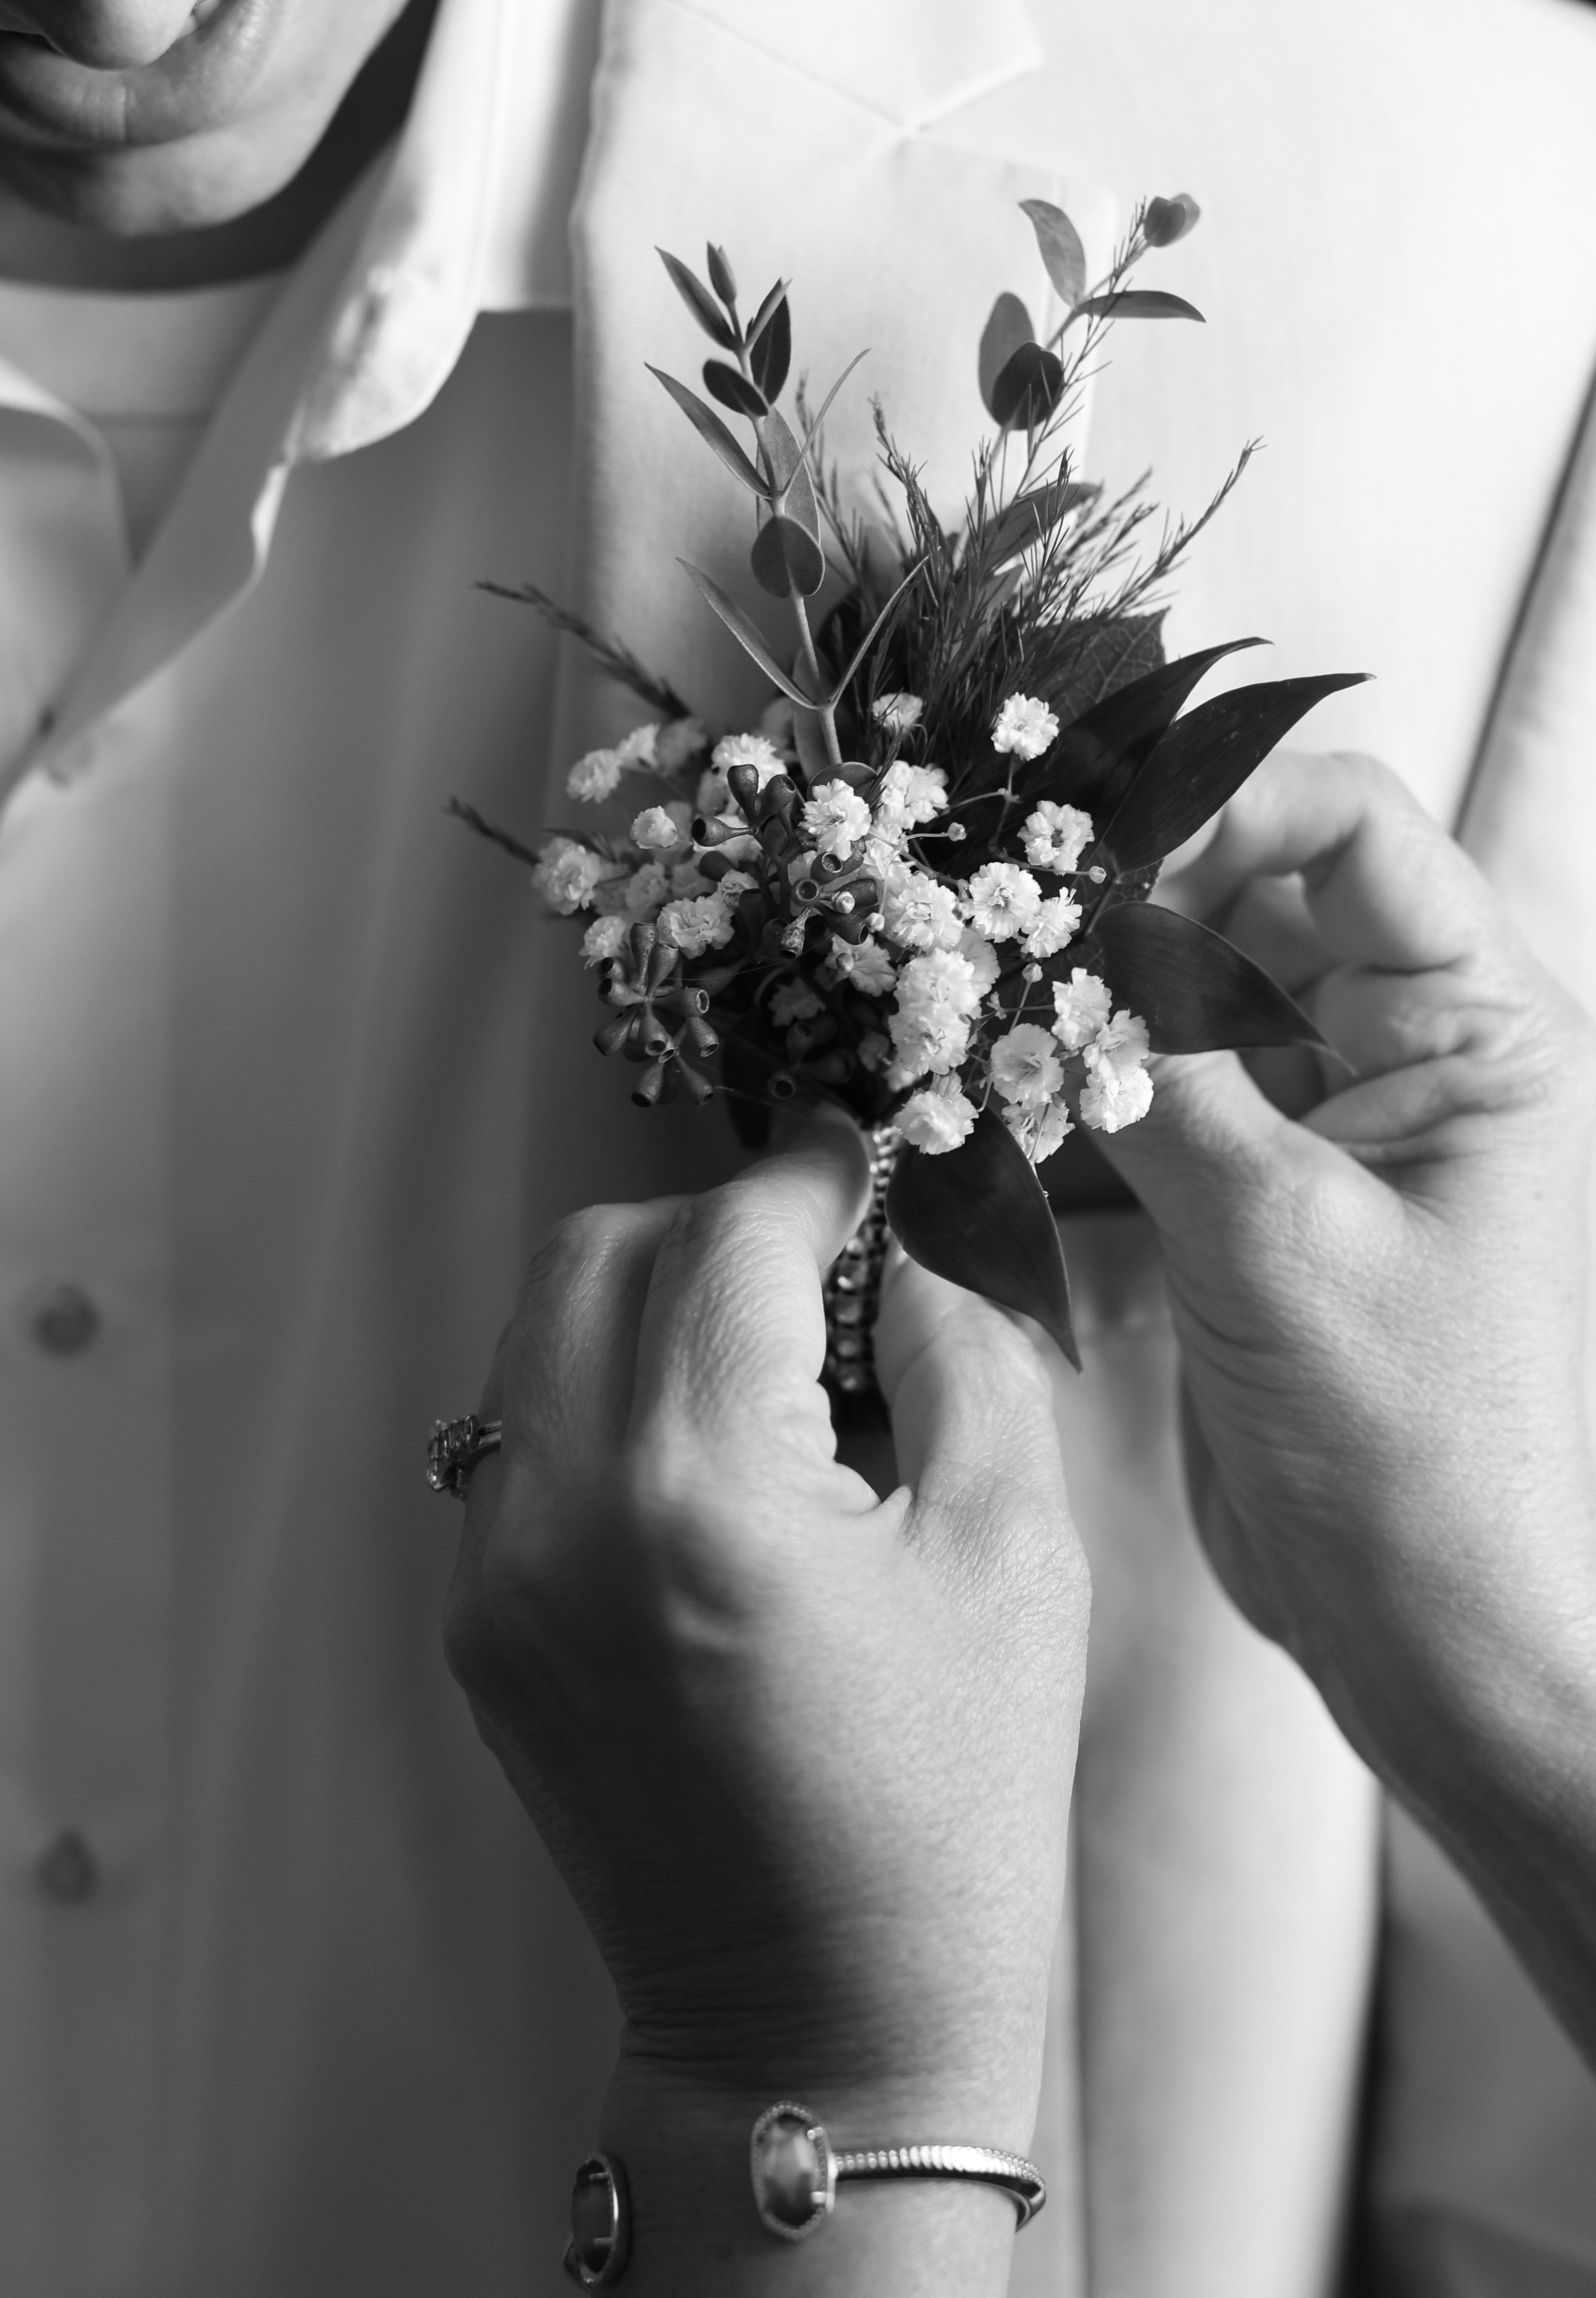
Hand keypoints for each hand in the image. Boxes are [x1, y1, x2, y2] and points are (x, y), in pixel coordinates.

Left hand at [443, 1114, 1087, 2291]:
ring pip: (539, 1335)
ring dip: (647, 1304)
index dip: (807, 1172)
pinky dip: (603, 1403)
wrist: (818, 2026)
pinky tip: (706, 1463)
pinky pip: (519, 1442)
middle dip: (712, 1225)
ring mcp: (500, 1577)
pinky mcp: (482, 1630)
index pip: (731, 1236)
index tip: (858, 1153)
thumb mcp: (1013, 1551)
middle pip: (600, 1253)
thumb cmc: (949, 1802)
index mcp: (705, 1490)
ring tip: (762, 1361)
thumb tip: (896, 1243)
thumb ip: (957, 1351)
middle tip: (815, 1259)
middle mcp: (566, 1515)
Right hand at [1094, 750, 1595, 2052]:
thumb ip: (1158, 1083)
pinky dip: (1061, 1098)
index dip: (1216, 804)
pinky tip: (976, 1107)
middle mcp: (1404, 1048)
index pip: (1349, 826)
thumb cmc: (1416, 1449)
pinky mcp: (1244, 1193)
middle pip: (1243, 894)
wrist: (1425, 1634)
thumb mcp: (1280, 1243)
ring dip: (1073, 1001)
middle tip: (984, 921)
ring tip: (960, 1006)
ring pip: (1176, 995)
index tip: (1078, 844)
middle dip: (1114, 899)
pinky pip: (1141, 1098)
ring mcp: (1319, 1120)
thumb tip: (1044, 944)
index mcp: (1479, 1028)